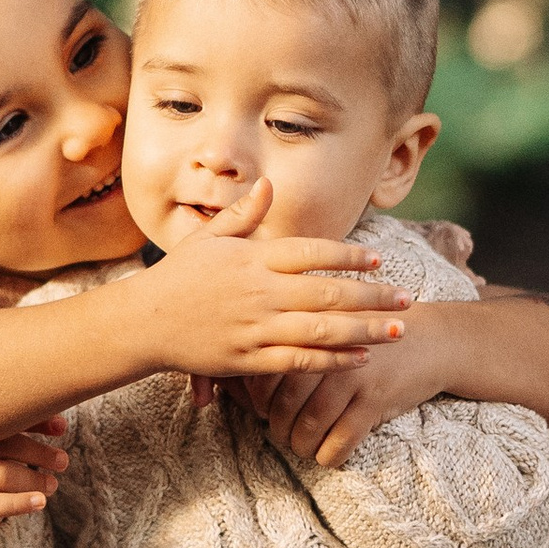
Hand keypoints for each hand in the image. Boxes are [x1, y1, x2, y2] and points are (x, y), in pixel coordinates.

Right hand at [0, 418, 67, 527]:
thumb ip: (30, 431)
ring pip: (2, 474)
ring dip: (33, 479)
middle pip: (3, 446)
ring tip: (52, 485)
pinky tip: (40, 502)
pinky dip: (20, 502)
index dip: (36, 422)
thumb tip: (61, 425)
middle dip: (38, 453)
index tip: (61, 428)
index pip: (4, 420)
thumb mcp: (8, 447)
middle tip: (62, 462)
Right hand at [134, 180, 410, 378]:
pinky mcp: (249, 361)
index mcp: (252, 259)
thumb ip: (245, 215)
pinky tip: (360, 358)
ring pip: (321, 330)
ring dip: (364, 330)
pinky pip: (299, 362)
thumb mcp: (208, 239)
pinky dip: (333, 360)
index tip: (377, 261)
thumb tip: (269, 185)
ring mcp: (255, 328)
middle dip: (372, 297)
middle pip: (327, 293)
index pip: (310, 254)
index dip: (347, 257)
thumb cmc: (177, 277)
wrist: (143, 323)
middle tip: (406, 298)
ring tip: (398, 330)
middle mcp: (259, 293)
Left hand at [244, 302, 460, 465]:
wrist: (431, 339)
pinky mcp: (375, 401)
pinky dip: (329, 456)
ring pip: (307, 429)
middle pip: (282, 406)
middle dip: (278, 429)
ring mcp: (351, 377)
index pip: (265, 376)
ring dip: (301, 446)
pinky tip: (330, 453)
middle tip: (282, 434)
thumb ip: (292, 344)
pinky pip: (339, 443)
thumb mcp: (331, 327)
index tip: (263, 410)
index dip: (258, 402)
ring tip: (303, 445)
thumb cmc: (369, 334)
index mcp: (309, 332)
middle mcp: (326, 353)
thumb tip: (240, 383)